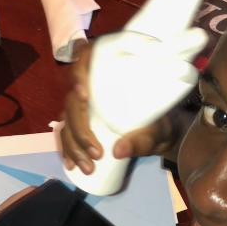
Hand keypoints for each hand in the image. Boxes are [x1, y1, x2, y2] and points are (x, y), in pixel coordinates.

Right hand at [60, 41, 184, 174]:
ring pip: (67, 121)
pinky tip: (71, 165)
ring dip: (72, 145)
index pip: (86, 58)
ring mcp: (85, 107)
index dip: (79, 74)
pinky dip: (67, 150)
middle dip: (79, 129)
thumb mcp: (157, 131)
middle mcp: (93, 87)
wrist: (159, 136)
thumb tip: (117, 151)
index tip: (85, 95)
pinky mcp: (83, 124)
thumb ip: (142, 139)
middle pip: (73, 101)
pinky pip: (67, 134)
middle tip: (96, 153)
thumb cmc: (159, 123)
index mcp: (111, 73)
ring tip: (87, 167)